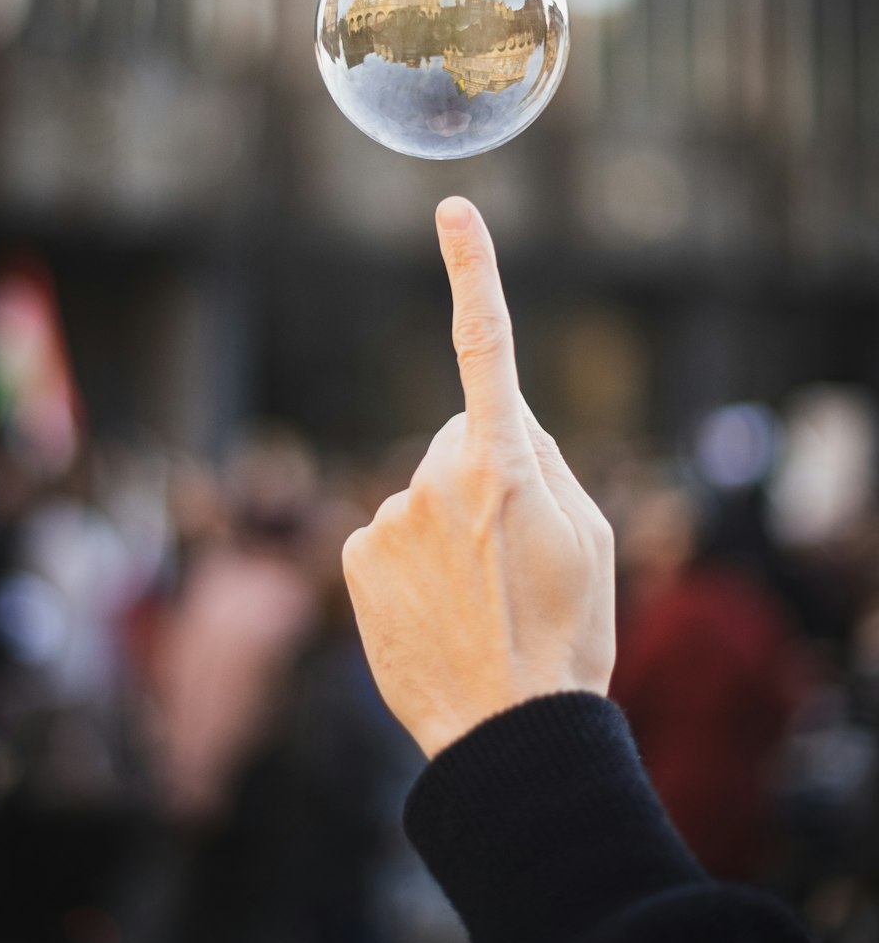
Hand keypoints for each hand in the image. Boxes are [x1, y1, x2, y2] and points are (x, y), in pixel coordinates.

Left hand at [342, 196, 615, 757]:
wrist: (506, 730)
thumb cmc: (565, 634)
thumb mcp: (588, 538)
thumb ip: (545, 462)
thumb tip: (506, 426)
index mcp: (503, 464)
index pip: (486, 348)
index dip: (473, 274)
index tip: (454, 212)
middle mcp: (434, 478)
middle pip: (459, 441)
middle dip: (482, 474)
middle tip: (512, 552)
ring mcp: (387, 518)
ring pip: (424, 493)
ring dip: (447, 525)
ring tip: (477, 595)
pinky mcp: (355, 556)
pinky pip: (388, 532)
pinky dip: (410, 558)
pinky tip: (436, 608)